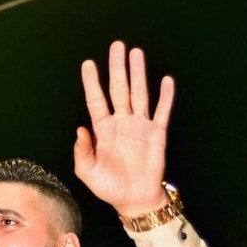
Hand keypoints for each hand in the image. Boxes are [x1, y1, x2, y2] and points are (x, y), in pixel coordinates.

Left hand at [74, 40, 174, 215]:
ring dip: (138, 73)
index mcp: (103, 130)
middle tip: (117, 46)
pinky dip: (165, 96)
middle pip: (119, 89)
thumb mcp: (88, 172)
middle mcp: (121, 123)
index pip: (96, 100)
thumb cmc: (110, 187)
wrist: (135, 200)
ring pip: (139, 93)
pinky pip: (161, 111)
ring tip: (136, 53)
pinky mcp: (157, 133)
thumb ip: (82, 152)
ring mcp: (140, 126)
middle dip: (117, 67)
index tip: (88, 64)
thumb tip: (80, 130)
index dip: (92, 82)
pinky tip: (166, 80)